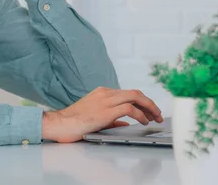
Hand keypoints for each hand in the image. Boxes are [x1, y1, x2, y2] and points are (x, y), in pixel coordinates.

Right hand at [41, 87, 163, 142]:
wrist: (59, 124)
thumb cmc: (73, 123)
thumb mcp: (95, 118)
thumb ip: (112, 119)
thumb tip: (125, 124)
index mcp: (102, 93)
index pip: (128, 93)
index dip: (143, 102)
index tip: (150, 111)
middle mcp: (105, 93)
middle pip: (135, 92)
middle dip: (150, 103)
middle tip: (158, 114)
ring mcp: (105, 100)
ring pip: (135, 97)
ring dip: (149, 107)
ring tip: (156, 117)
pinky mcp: (106, 110)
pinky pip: (129, 109)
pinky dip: (140, 114)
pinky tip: (144, 121)